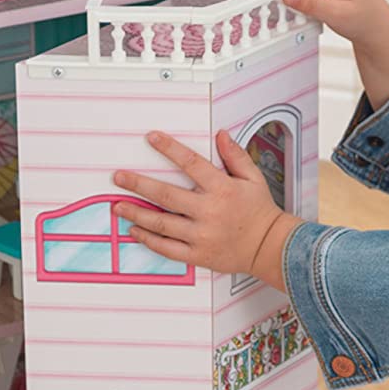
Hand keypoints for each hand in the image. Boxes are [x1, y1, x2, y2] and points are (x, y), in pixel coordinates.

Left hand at [113, 130, 301, 286]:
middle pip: (165, 194)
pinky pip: (167, 248)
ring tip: (118, 206)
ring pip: (161, 223)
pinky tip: (136, 231)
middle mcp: (209, 211)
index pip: (191, 163)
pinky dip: (148, 240)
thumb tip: (221, 135)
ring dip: (136, 213)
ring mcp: (201, 235)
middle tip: (119, 177)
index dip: (169, 148)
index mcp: (222, 189)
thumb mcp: (253, 178)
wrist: (269, 247)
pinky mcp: (197, 255)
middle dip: (138, 184)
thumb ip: (235, 155)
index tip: (152, 138)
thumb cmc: (260, 212)